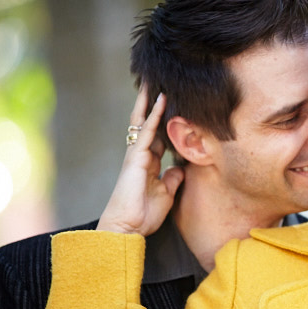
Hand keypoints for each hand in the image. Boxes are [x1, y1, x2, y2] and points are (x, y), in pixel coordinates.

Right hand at [97, 87, 183, 234]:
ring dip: (150, 100)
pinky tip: (161, 99)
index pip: (158, 136)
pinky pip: (146, 130)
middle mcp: (141, 155)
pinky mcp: (135, 157)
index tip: (174, 104)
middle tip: (159, 82)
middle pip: (148, 123)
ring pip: (144, 121)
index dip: (165, 120)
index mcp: (148, 163)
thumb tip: (180, 168)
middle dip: (153, 104)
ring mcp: (136, 154)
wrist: (126, 228)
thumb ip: (172, 179)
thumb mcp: (166, 194)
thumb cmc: (143, 215)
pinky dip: (154, 114)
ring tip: (155, 80)